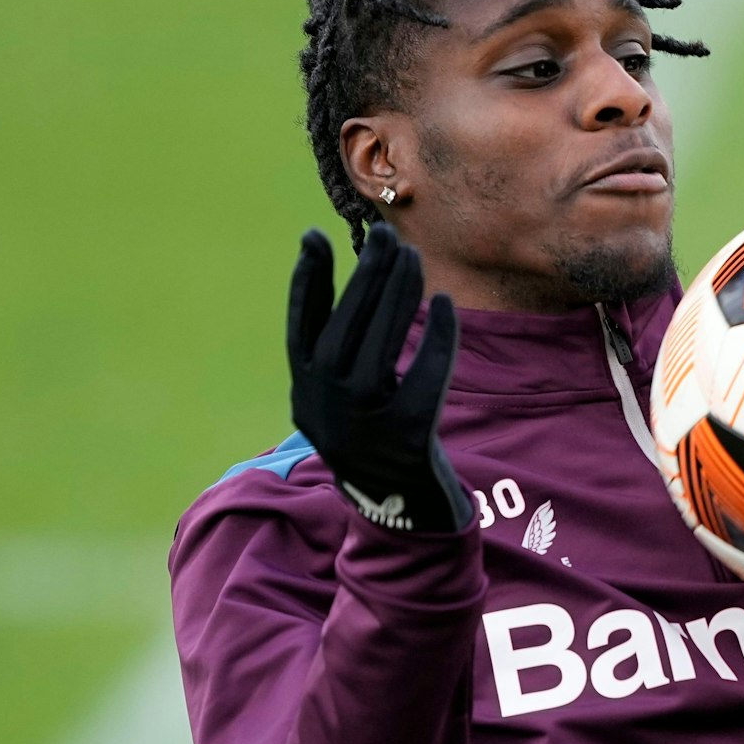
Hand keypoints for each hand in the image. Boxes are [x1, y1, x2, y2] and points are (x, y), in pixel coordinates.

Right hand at [287, 224, 471, 531]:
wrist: (401, 507)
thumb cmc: (374, 436)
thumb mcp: (340, 398)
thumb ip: (338, 352)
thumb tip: (355, 282)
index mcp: (305, 393)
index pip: (300, 327)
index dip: (306, 281)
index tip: (312, 236)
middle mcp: (326, 406)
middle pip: (344, 327)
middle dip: (364, 276)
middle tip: (384, 236)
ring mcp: (364, 422)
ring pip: (379, 344)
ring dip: (396, 294)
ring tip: (410, 256)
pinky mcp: (407, 436)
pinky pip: (424, 376)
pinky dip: (436, 338)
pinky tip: (443, 304)